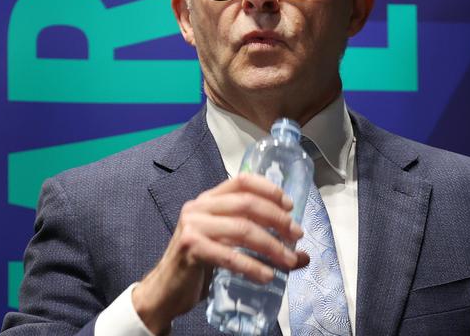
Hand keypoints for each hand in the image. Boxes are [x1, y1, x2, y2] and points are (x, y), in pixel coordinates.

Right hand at [132, 174, 308, 334]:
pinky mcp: (191, 248)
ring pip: (242, 229)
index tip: (289, 205)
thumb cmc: (201, 263)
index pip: (242, 181)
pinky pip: (229, 255)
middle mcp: (199, 206)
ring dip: (271, 245)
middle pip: (247, 203)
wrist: (166, 289)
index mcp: (209, 199)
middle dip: (277, 219)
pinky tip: (267, 276)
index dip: (269, 189)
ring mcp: (193, 226)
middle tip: (296, 235)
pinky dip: (252, 266)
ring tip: (289, 260)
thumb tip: (303, 255)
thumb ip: (259, 242)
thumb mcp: (229, 245)